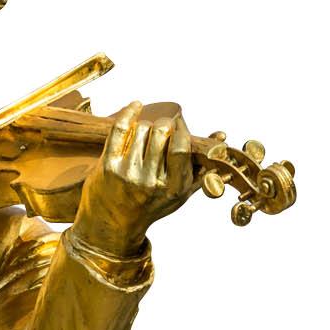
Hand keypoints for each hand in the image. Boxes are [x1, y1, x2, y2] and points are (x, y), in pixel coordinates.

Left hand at [71, 101, 195, 256]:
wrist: (114, 223)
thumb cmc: (152, 204)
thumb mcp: (181, 191)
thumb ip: (203, 165)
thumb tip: (221, 137)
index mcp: (174, 189)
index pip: (181, 147)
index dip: (182, 129)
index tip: (180, 124)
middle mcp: (151, 182)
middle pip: (162, 132)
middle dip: (164, 124)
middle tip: (162, 127)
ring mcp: (128, 174)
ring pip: (142, 129)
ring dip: (146, 125)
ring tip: (145, 135)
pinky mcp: (108, 167)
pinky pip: (120, 129)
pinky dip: (129, 112)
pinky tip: (136, 106)